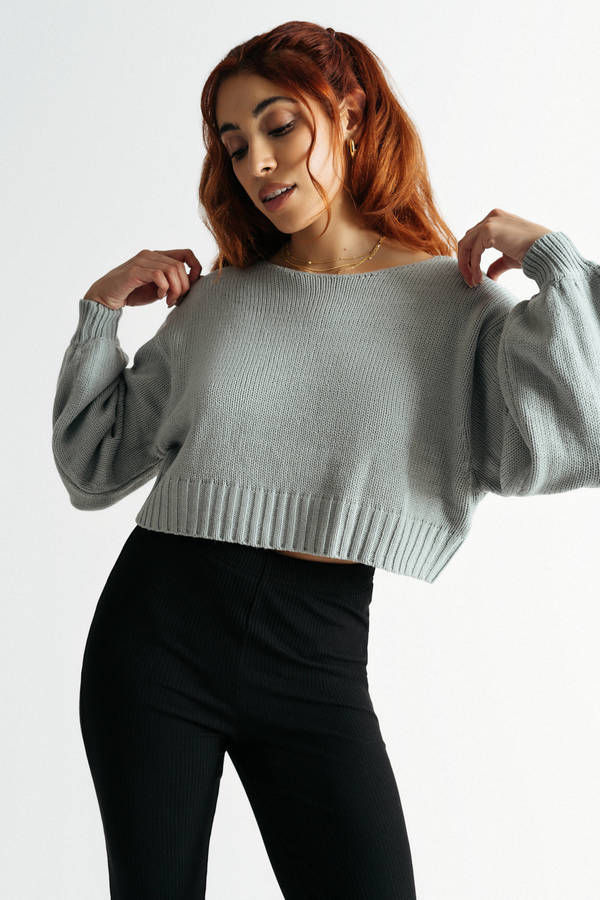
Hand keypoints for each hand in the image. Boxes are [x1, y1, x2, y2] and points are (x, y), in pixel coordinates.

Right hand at [84, 248, 201, 309]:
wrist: (105, 298)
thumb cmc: (132, 293)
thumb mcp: (159, 289)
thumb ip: (172, 284)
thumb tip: (192, 285)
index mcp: (157, 257)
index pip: (186, 253)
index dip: (195, 269)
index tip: (190, 288)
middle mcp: (150, 255)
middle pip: (181, 265)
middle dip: (184, 286)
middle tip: (175, 301)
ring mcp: (142, 261)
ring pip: (172, 269)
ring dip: (175, 289)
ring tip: (168, 301)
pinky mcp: (134, 271)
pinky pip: (158, 275)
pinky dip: (164, 288)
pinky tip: (159, 296)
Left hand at [458, 208, 552, 286]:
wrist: (546, 250)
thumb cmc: (532, 252)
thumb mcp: (509, 258)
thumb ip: (497, 264)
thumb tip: (489, 276)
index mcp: (496, 219)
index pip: (473, 237)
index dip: (469, 257)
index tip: (472, 275)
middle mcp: (491, 217)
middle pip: (467, 241)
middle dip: (465, 263)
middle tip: (470, 281)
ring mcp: (489, 222)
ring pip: (465, 246)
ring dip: (466, 266)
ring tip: (473, 282)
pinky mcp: (488, 230)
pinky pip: (473, 252)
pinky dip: (473, 267)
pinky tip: (478, 279)